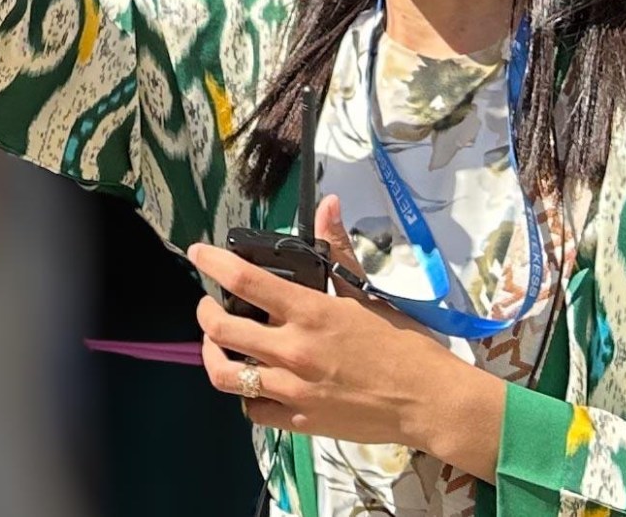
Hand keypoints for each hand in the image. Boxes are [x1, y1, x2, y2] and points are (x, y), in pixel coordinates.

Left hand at [188, 195, 455, 448]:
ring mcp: (290, 391)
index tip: (197, 253)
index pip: (246, 281)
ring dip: (212, 353)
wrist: (428, 400)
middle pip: (221, 329)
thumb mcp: (367, 292)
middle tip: (208, 304)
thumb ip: (338, 250)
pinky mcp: (297, 422)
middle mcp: (292, 351)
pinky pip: (251, 409)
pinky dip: (246, 392)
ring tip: (217, 342)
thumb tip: (328, 204)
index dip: (213, 263)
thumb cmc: (404, 342)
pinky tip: (254, 380)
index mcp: (310, 313)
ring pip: (225, 373)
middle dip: (204, 312)